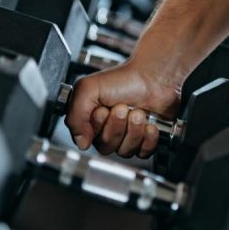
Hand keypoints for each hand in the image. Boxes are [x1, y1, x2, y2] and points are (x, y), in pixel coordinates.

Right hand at [64, 59, 180, 158]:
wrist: (153, 78)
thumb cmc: (124, 79)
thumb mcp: (88, 89)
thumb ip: (75, 116)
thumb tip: (80, 142)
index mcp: (91, 119)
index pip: (87, 139)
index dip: (97, 126)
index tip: (103, 109)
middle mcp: (108, 129)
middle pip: (106, 147)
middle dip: (116, 126)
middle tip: (122, 108)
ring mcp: (127, 135)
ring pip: (125, 151)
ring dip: (133, 130)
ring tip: (138, 113)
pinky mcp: (144, 140)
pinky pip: (143, 152)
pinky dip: (147, 138)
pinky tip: (149, 124)